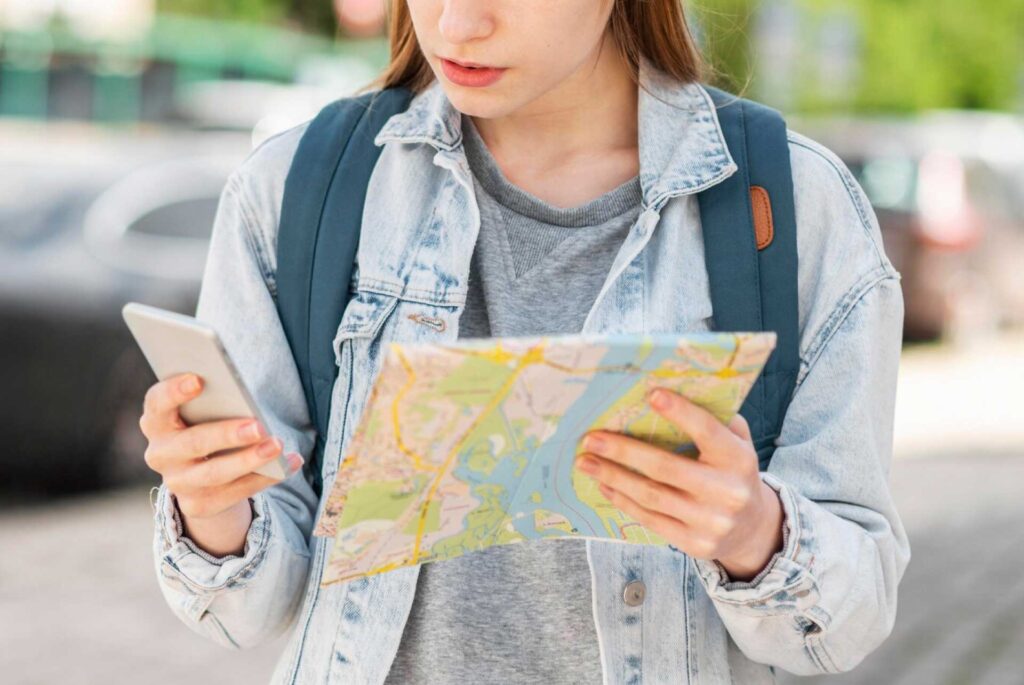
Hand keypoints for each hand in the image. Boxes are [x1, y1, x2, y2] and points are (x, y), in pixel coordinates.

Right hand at [139, 372, 302, 555]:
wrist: (196, 475)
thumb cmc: (205, 425)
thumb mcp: (202, 412)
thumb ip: (214, 401)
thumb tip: (244, 397)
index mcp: (156, 421)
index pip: (157, 403)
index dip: (173, 391)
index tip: (198, 380)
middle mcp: (160, 454)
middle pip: (193, 443)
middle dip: (227, 434)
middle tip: (258, 426)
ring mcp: (178, 482)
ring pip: (215, 473)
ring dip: (249, 460)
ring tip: (277, 445)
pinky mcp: (199, 505)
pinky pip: (235, 492)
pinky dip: (266, 477)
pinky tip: (290, 463)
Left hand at [574, 387, 783, 580]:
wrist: (754, 529)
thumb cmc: (733, 472)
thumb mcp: (736, 443)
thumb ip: (715, 419)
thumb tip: (672, 388)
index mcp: (739, 459)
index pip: (708, 432)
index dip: (681, 413)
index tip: (651, 395)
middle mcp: (728, 492)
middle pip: (666, 468)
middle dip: (623, 451)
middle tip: (591, 438)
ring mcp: (711, 522)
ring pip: (651, 495)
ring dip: (613, 477)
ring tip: (585, 462)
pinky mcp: (695, 544)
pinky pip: (650, 519)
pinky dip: (623, 500)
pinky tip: (604, 485)